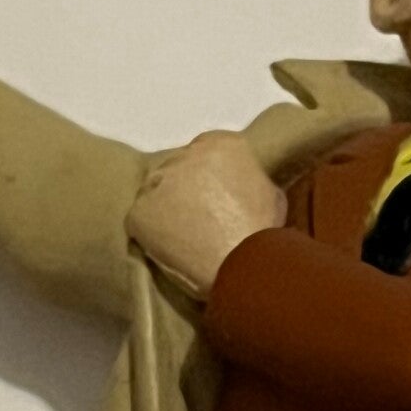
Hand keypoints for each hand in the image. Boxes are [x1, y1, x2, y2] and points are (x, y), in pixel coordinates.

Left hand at [125, 131, 286, 298]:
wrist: (246, 264)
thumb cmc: (265, 233)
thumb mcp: (271, 194)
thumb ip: (249, 180)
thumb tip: (241, 186)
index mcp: (219, 145)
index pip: (202, 154)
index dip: (205, 180)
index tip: (211, 200)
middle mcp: (184, 155)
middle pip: (175, 170)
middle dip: (183, 192)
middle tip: (197, 222)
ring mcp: (158, 183)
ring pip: (154, 194)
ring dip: (165, 212)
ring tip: (184, 240)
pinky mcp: (139, 212)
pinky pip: (140, 222)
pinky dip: (149, 236)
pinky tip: (171, 252)